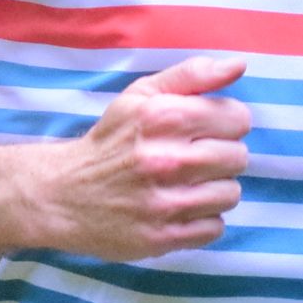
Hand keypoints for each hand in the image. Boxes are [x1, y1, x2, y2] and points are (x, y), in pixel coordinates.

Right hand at [41, 56, 252, 259]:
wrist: (63, 194)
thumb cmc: (109, 141)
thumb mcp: (141, 96)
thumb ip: (192, 75)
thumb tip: (239, 65)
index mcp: (164, 117)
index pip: (238, 119)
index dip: (226, 123)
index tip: (206, 131)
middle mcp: (167, 159)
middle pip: (238, 157)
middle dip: (221, 156)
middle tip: (194, 160)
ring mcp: (166, 202)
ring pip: (231, 194)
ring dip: (214, 190)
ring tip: (187, 185)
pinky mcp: (163, 237)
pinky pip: (215, 228)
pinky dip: (202, 221)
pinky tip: (180, 209)